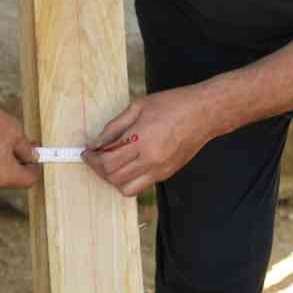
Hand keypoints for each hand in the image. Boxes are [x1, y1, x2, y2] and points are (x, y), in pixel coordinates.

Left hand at [83, 88, 216, 197]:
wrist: (204, 113)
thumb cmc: (173, 104)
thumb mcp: (138, 106)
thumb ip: (114, 127)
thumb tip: (96, 142)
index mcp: (141, 140)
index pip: (107, 161)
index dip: (92, 159)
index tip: (87, 152)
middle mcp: (150, 160)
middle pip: (113, 177)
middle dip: (99, 169)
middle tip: (95, 157)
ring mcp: (160, 170)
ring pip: (126, 188)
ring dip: (113, 179)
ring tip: (111, 164)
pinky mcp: (167, 174)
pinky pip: (141, 186)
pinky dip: (129, 179)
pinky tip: (127, 165)